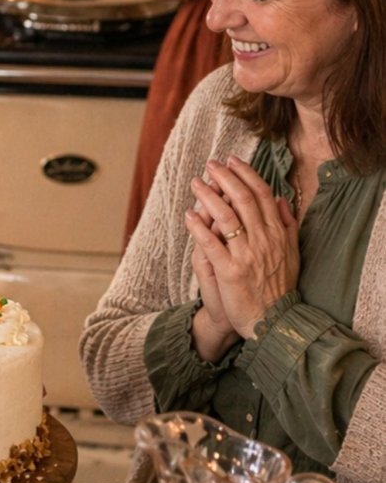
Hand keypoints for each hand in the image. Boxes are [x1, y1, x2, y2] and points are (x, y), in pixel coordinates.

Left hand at [185, 156, 299, 341]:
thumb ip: (288, 225)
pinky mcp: (230, 271)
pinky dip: (199, 227)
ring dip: (209, 196)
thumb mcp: (292, 254)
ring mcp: (247, 255)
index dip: (246, 174)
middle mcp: (264, 240)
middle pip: (243, 199)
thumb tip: (281, 199)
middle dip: (226, 178)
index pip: (262, 194)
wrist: (274, 321)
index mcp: (278, 234)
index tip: (233, 160)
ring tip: (196, 182)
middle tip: (211, 164)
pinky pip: (211, 244)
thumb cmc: (279, 287)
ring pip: (226, 217)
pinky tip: (189, 214)